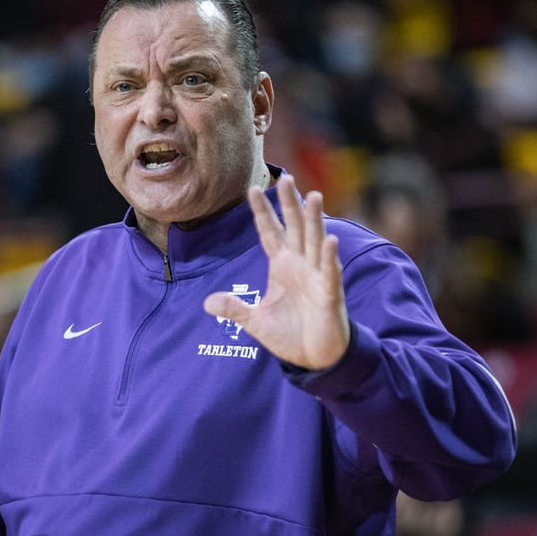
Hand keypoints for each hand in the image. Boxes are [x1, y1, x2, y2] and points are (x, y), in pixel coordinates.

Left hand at [203, 175, 349, 369]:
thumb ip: (234, 309)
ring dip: (315, 220)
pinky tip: (329, 239)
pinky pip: (329, 271)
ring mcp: (317, 276)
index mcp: (282, 266)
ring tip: (314, 196)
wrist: (314, 358)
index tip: (253, 189)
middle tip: (286, 177)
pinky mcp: (330, 293)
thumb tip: (207, 303)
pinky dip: (329, 256)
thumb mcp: (255, 322)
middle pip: (295, 228)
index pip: (270, 233)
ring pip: (315, 242)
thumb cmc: (289, 335)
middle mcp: (300, 265)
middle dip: (290, 204)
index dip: (263, 212)